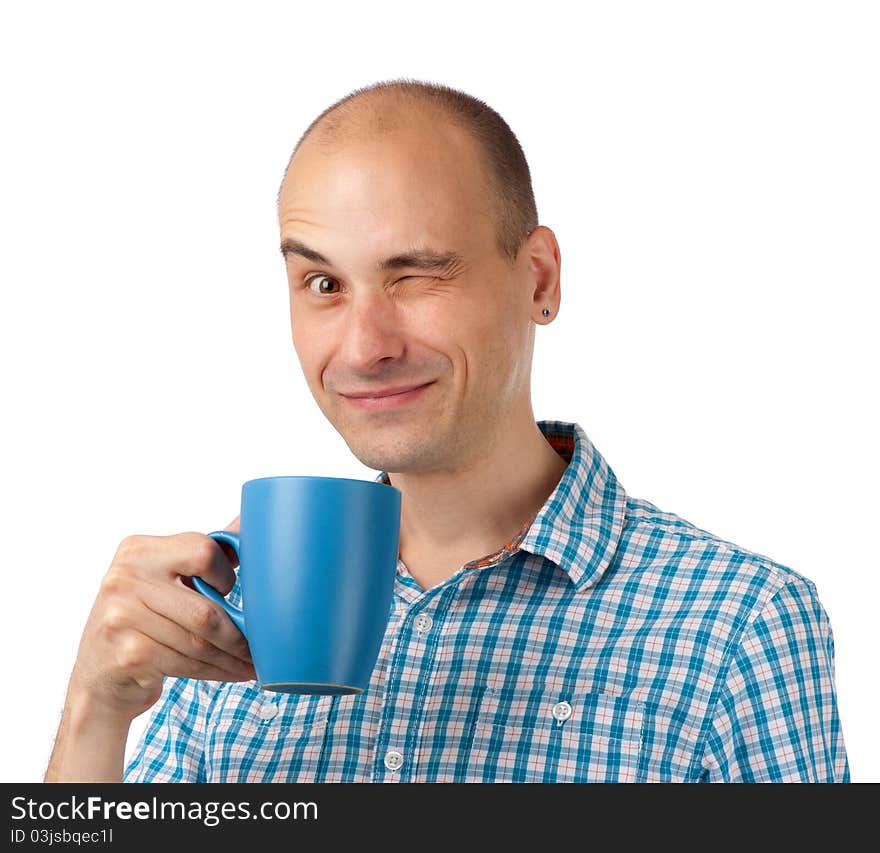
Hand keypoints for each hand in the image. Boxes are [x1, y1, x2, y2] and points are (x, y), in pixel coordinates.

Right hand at [69, 515, 254, 719]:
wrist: (99, 674)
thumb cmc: (141, 620)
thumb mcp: (162, 579)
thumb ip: (200, 552)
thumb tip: (245, 523)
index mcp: (139, 550)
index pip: (202, 550)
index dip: (226, 575)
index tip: (231, 592)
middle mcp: (125, 578)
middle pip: (204, 608)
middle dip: (239, 634)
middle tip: (260, 645)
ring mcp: (122, 617)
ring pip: (199, 641)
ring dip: (231, 657)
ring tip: (250, 662)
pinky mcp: (128, 654)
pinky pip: (186, 663)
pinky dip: (214, 671)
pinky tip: (229, 673)